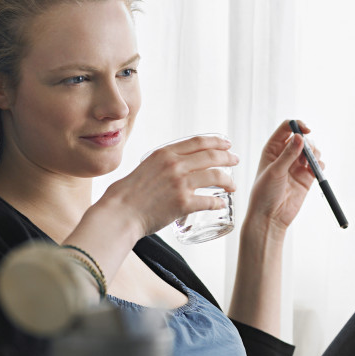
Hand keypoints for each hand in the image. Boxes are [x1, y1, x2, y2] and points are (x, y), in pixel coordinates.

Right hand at [101, 135, 238, 236]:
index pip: (198, 142)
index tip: (226, 144)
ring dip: (228, 180)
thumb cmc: (126, 195)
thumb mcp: (144, 168)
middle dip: (228, 157)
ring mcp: (180, 183)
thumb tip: (173, 168)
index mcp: (164, 153)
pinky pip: (209, 201)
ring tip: (233, 186)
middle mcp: (174, 164)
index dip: (216, 142)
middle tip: (235, 160)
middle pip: (211, 156)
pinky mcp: (183, 203)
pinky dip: (219, 203)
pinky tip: (222, 204)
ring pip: (215, 176)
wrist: (119, 213)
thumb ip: (160, 165)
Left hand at [243, 120, 321, 236]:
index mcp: (272, 149)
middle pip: (302, 138)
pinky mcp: (306, 177)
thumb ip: (288, 154)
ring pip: (312, 150)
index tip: (307, 130)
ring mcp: (296, 166)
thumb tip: (300, 137)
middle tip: (309, 154)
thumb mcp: (275, 171)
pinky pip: (317, 165)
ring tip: (311, 164)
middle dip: (309, 143)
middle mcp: (285, 155)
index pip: (287, 128)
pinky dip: (320, 165)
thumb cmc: (264, 194)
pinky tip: (316, 171)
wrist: (270, 217)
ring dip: (315, 153)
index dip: (297, 126)